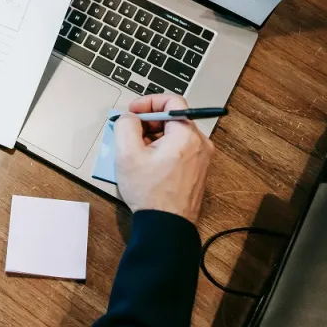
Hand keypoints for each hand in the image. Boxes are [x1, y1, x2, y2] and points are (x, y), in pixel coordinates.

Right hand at [114, 95, 214, 223]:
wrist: (166, 225)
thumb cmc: (150, 193)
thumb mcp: (127, 154)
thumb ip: (125, 126)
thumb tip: (128, 117)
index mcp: (186, 135)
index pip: (171, 101)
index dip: (148, 102)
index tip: (133, 112)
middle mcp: (200, 144)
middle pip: (173, 118)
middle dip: (148, 122)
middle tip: (129, 133)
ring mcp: (201, 158)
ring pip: (175, 135)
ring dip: (153, 137)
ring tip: (136, 152)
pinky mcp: (197, 171)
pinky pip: (179, 150)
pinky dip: (162, 150)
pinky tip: (147, 164)